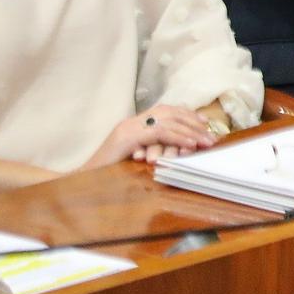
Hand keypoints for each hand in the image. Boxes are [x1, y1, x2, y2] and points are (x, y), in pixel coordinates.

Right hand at [85, 104, 215, 167]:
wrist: (81, 182)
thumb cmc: (107, 176)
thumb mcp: (134, 160)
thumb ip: (152, 151)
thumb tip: (177, 153)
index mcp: (134, 124)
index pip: (167, 112)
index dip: (188, 116)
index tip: (205, 125)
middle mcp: (133, 122)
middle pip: (171, 113)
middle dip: (194, 123)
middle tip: (212, 135)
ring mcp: (129, 127)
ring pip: (168, 122)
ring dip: (191, 132)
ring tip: (207, 141)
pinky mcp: (128, 137)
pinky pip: (159, 133)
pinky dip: (178, 137)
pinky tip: (190, 145)